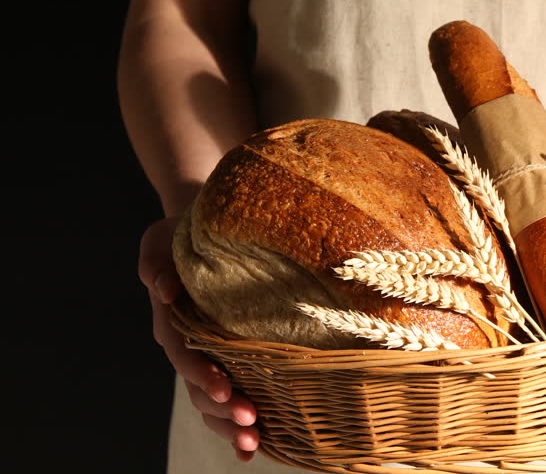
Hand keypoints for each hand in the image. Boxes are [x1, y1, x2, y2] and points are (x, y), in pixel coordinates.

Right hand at [138, 217, 259, 461]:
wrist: (201, 230)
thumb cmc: (180, 233)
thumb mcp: (160, 240)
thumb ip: (155, 263)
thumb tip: (163, 287)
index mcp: (173, 321)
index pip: (185, 354)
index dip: (203, 374)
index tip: (225, 389)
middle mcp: (188, 345)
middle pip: (200, 387)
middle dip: (223, 409)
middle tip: (250, 422)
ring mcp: (206, 356)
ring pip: (212, 400)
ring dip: (230, 425)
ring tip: (254, 443)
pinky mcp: (228, 358)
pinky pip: (229, 395)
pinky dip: (237, 423)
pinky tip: (258, 446)